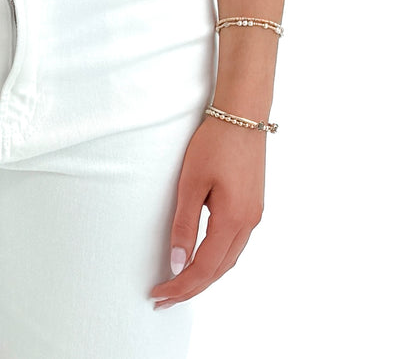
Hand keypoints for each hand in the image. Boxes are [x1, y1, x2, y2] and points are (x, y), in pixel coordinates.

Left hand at [149, 113, 266, 308]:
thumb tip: (177, 263)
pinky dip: (217, 260)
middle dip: (191, 288)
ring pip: (228, 260)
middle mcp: (248, 224)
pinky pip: (234, 245)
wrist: (243, 114)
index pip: (204, 268)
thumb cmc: (215, 143)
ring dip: (204, 276)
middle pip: (218, 271)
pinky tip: (202, 260)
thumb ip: (184, 225)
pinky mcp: (253, 207)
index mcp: (233, 220)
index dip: (180, 285)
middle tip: (164, 299)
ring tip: (179, 285)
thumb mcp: (192, 183)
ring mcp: (254, 216)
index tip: (158, 294)